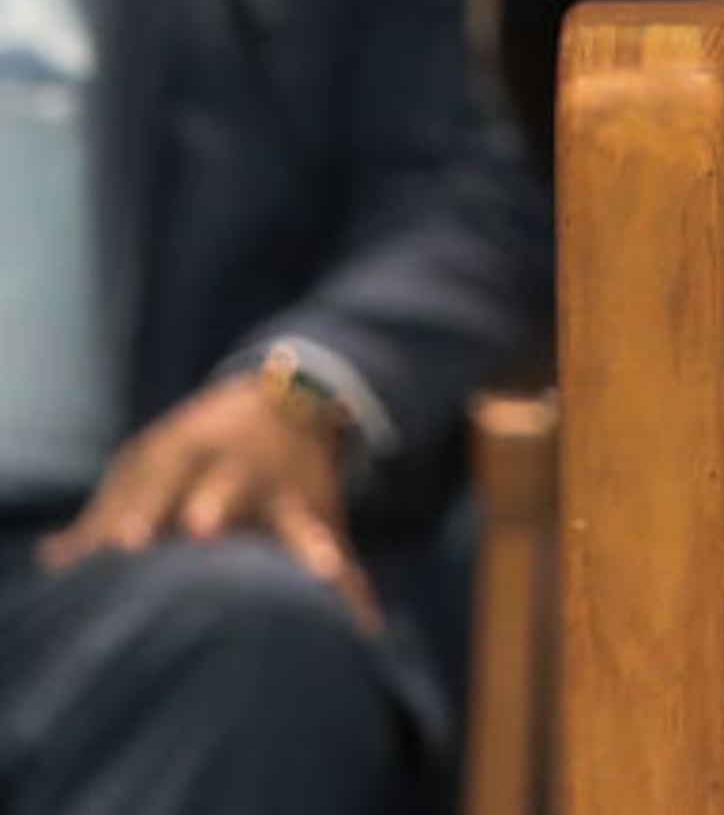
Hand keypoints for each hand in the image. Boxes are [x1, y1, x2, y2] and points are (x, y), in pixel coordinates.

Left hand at [39, 375, 373, 629]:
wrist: (293, 400)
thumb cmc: (199, 448)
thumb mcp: (151, 461)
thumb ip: (107, 513)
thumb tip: (57, 564)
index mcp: (190, 451)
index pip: (161, 477)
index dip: (142, 508)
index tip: (126, 544)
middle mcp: (242, 470)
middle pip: (226, 487)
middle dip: (215, 507)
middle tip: (203, 531)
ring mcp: (288, 495)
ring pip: (299, 521)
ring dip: (309, 547)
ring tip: (323, 574)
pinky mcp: (323, 520)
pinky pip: (339, 557)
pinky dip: (353, 591)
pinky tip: (363, 627)